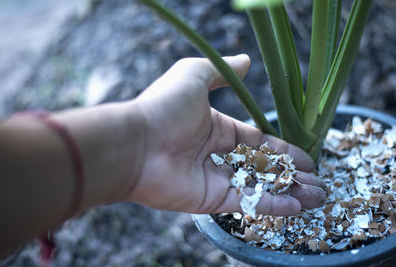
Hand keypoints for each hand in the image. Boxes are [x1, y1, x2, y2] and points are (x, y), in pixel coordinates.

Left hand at [130, 55, 325, 215]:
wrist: (136, 143)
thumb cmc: (164, 107)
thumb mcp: (194, 74)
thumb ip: (223, 72)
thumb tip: (247, 60)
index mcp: (218, 129)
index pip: (258, 141)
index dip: (284, 149)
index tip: (307, 156)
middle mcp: (218, 155)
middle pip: (262, 167)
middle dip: (291, 174)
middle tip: (318, 181)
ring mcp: (215, 179)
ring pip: (259, 187)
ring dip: (289, 192)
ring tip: (318, 196)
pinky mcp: (210, 200)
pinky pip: (247, 203)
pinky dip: (272, 206)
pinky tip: (297, 207)